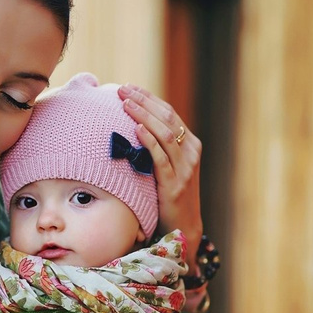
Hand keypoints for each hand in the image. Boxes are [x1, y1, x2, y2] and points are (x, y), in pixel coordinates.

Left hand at [119, 85, 202, 261]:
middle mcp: (190, 152)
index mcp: (190, 144)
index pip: (169, 112)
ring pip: (164, 134)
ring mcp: (185, 168)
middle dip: (143, 101)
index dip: (148, 98)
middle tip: (121, 90)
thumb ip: (158, 147)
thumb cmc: (169, 194)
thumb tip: (133, 124)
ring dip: (142, 115)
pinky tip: (135, 129)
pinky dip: (148, 141)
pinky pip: (160, 158)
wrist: (183, 225)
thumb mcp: (169, 165)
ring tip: (125, 103)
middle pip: (166, 118)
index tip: (129, 88)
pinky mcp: (175, 184)